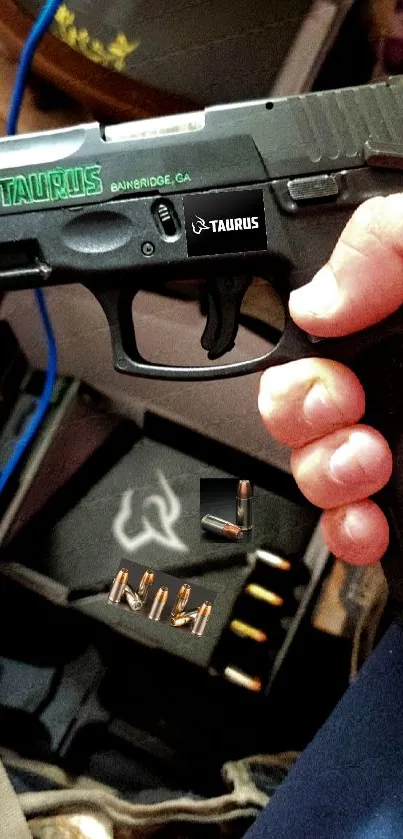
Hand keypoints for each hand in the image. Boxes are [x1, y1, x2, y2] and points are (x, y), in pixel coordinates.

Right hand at [257, 195, 402, 565]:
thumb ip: (384, 236)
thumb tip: (317, 297)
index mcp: (395, 306)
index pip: (310, 316)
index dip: (285, 330)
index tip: (314, 341)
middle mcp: (392, 377)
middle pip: (292, 397)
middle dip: (293, 407)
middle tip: (341, 401)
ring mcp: (399, 439)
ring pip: (311, 466)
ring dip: (316, 471)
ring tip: (366, 462)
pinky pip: (352, 526)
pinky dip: (345, 532)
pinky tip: (366, 522)